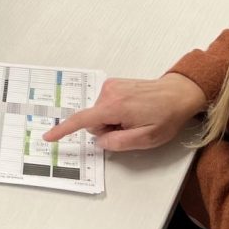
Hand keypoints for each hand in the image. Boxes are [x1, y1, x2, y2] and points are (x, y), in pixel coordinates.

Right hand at [42, 73, 207, 150]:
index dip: (64, 130)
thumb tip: (100, 141)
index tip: (49, 137)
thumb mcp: (146, 139)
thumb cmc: (166, 117)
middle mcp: (109, 93)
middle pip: (94, 121)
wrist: (179, 93)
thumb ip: (118, 143)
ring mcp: (111, 86)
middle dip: (108, 129)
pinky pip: (106, 105)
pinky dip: (116, 112)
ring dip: (114, 121)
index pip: (82, 120)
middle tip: (132, 128)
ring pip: (100, 114)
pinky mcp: (115, 84)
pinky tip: (134, 111)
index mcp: (114, 107)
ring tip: (136, 118)